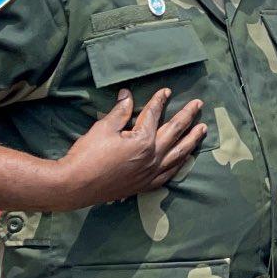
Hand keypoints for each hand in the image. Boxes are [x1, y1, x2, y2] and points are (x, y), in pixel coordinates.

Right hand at [57, 89, 205, 207]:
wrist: (74, 186)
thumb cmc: (87, 155)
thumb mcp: (103, 128)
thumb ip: (120, 112)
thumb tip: (127, 95)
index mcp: (143, 140)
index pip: (154, 115)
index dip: (159, 101)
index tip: (166, 91)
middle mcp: (152, 157)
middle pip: (175, 132)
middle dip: (187, 116)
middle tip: (199, 104)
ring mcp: (150, 173)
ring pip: (178, 154)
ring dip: (192, 140)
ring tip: (202, 130)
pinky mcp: (144, 186)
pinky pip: (169, 174)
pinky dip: (179, 164)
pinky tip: (185, 158)